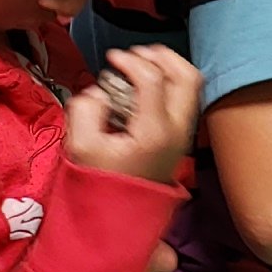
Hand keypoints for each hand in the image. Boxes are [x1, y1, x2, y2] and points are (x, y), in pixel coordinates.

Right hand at [66, 46, 200, 184]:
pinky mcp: (180, 137)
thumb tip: (99, 92)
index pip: (153, 79)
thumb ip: (85, 110)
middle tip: (136, 54)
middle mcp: (177, 130)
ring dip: (168, 67)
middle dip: (161, 56)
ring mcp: (183, 134)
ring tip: (142, 64)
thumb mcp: (81, 147)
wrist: (121, 217)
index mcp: (154, 131)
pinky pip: (185, 98)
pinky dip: (170, 82)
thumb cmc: (102, 184)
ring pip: (191, 85)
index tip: (112, 58)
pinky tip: (145, 85)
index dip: (131, 60)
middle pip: (187, 76)